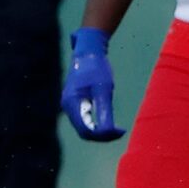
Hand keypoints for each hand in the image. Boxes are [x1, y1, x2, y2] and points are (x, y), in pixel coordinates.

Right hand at [62, 26, 123, 140]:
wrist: (88, 52)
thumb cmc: (97, 69)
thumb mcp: (104, 91)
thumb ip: (104, 112)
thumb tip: (109, 132)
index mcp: (72, 104)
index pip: (86, 131)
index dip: (104, 135)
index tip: (122, 130)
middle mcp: (67, 106)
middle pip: (83, 131)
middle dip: (102, 135)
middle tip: (121, 130)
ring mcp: (69, 104)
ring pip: (83, 126)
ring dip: (100, 130)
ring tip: (116, 126)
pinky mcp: (74, 101)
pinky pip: (84, 119)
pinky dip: (96, 123)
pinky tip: (108, 117)